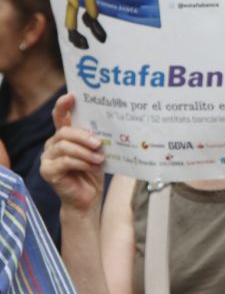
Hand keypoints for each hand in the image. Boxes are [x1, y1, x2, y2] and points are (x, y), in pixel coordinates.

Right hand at [40, 94, 105, 214]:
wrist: (88, 197)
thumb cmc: (94, 171)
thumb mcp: (97, 151)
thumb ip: (96, 138)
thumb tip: (108, 125)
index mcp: (65, 136)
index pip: (60, 117)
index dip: (63, 105)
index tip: (72, 96)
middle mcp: (53, 144)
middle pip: (64, 132)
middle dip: (83, 136)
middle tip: (99, 143)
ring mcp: (48, 158)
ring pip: (64, 147)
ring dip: (85, 152)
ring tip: (99, 158)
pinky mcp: (48, 171)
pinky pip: (64, 161)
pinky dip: (81, 163)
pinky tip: (93, 166)